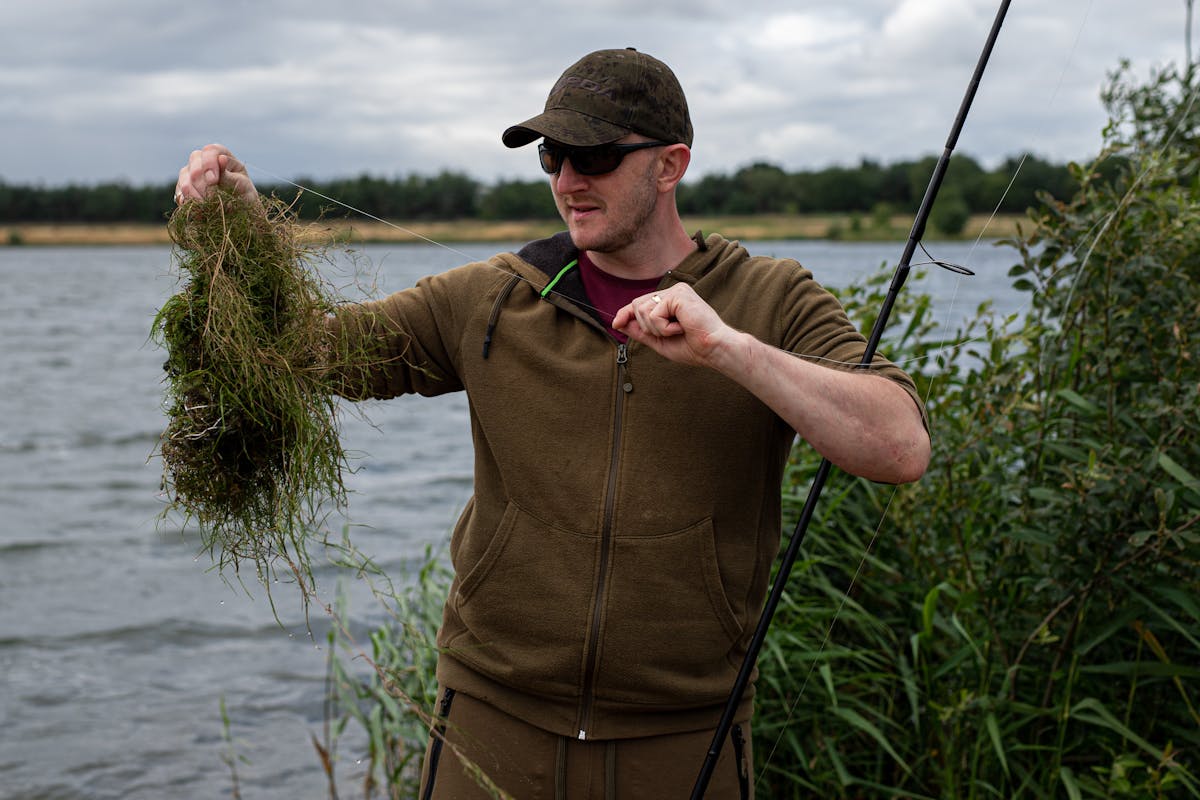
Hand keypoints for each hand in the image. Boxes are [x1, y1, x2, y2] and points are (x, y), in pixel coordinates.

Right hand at [174, 143, 257, 205]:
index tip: (213, 180)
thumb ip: (230, 175)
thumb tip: (221, 159)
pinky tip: (198, 210)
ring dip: (195, 195)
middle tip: (213, 199)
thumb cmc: (244, 196)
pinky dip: (189, 202)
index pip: (210, 151)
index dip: (209, 164)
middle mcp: (202, 160)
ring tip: (208, 207)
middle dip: (203, 183)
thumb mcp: (242, 187)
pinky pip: (180, 193)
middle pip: (194, 164)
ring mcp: (190, 173)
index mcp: (221, 155)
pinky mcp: (183, 188)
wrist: (239, 213)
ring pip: (185, 179)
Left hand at [612, 284, 736, 368]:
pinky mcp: (678, 295)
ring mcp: (676, 291)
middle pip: (637, 305)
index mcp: (670, 300)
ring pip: (643, 310)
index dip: (625, 313)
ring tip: (678, 330)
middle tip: (670, 333)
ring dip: (657, 329)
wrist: (714, 349)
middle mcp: (672, 292)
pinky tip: (681, 327)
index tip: (615, 323)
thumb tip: (618, 323)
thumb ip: (640, 331)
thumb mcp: (659, 340)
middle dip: (647, 327)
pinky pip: (654, 313)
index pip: (639, 303)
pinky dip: (664, 327)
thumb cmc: (693, 346)